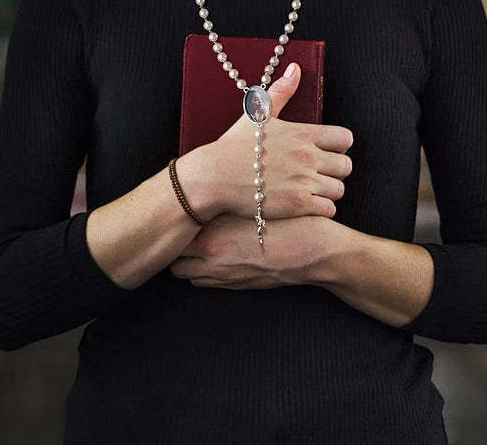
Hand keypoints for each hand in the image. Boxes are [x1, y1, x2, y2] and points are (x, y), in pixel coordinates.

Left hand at [168, 212, 333, 288]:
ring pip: (185, 273)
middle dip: (176, 247)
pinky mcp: (234, 286)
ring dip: (187, 262)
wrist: (312, 250)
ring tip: (198, 246)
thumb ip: (222, 206)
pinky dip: (202, 273)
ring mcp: (222, 275)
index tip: (177, 216)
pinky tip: (215, 258)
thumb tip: (202, 200)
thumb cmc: (285, 220)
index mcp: (215, 233)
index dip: (175, 225)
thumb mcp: (251, 205)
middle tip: (184, 233)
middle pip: (175, 258)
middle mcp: (213, 256)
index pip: (176, 235)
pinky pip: (203, 283)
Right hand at [204, 62, 353, 220]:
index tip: (324, 152)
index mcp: (303, 133)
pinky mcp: (298, 205)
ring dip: (328, 192)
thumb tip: (295, 68)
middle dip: (335, 171)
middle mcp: (308, 156)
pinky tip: (305, 205)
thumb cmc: (233, 146)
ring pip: (339, 189)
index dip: (339, 146)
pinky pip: (328, 210)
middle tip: (317, 174)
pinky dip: (321, 209)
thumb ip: (281, 92)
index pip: (345, 138)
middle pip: (346, 166)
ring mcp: (304, 181)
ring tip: (309, 191)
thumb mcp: (257, 115)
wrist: (214, 177)